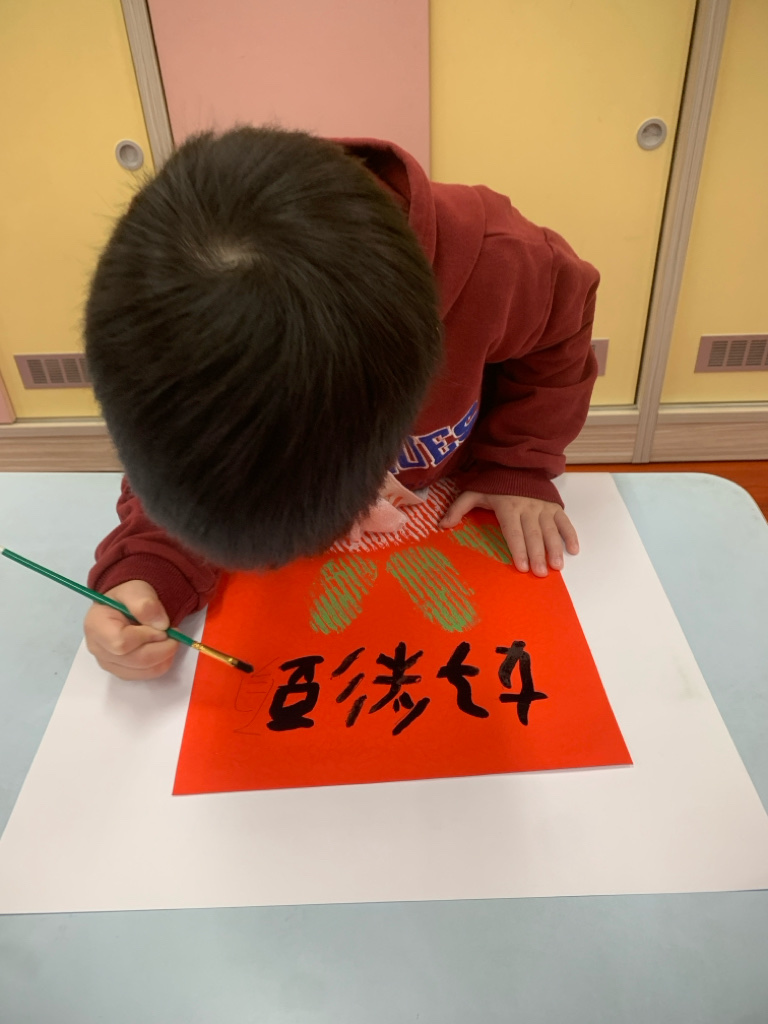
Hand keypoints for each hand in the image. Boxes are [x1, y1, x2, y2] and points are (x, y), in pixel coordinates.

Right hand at [84, 580, 177, 679]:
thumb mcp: (136, 590)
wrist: (123, 605)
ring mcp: (108, 663)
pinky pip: (144, 675)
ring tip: (169, 640)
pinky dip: (159, 664)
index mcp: (96, 625)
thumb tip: (161, 626)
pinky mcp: (120, 671)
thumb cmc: (127, 597)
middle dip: (161, 649)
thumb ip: (146, 604)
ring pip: (141, 671)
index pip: (122, 643)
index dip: (147, 637)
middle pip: (134, 661)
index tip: (163, 628)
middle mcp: (98, 649)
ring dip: (163, 658)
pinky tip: (162, 650)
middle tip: (174, 635)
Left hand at [439, 491, 578, 575]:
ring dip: (555, 548)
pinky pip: (564, 521)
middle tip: (541, 573)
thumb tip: (442, 525)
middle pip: (533, 534)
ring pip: (550, 530)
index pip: (513, 531)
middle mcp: (527, 507)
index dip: (518, 549)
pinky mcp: (554, 505)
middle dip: (538, 554)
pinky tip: (573, 550)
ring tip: (556, 566)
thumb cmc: (494, 483)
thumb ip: (458, 509)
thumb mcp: (473, 492)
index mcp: (507, 506)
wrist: (517, 462)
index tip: (522, 566)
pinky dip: (570, 534)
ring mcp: (542, 506)